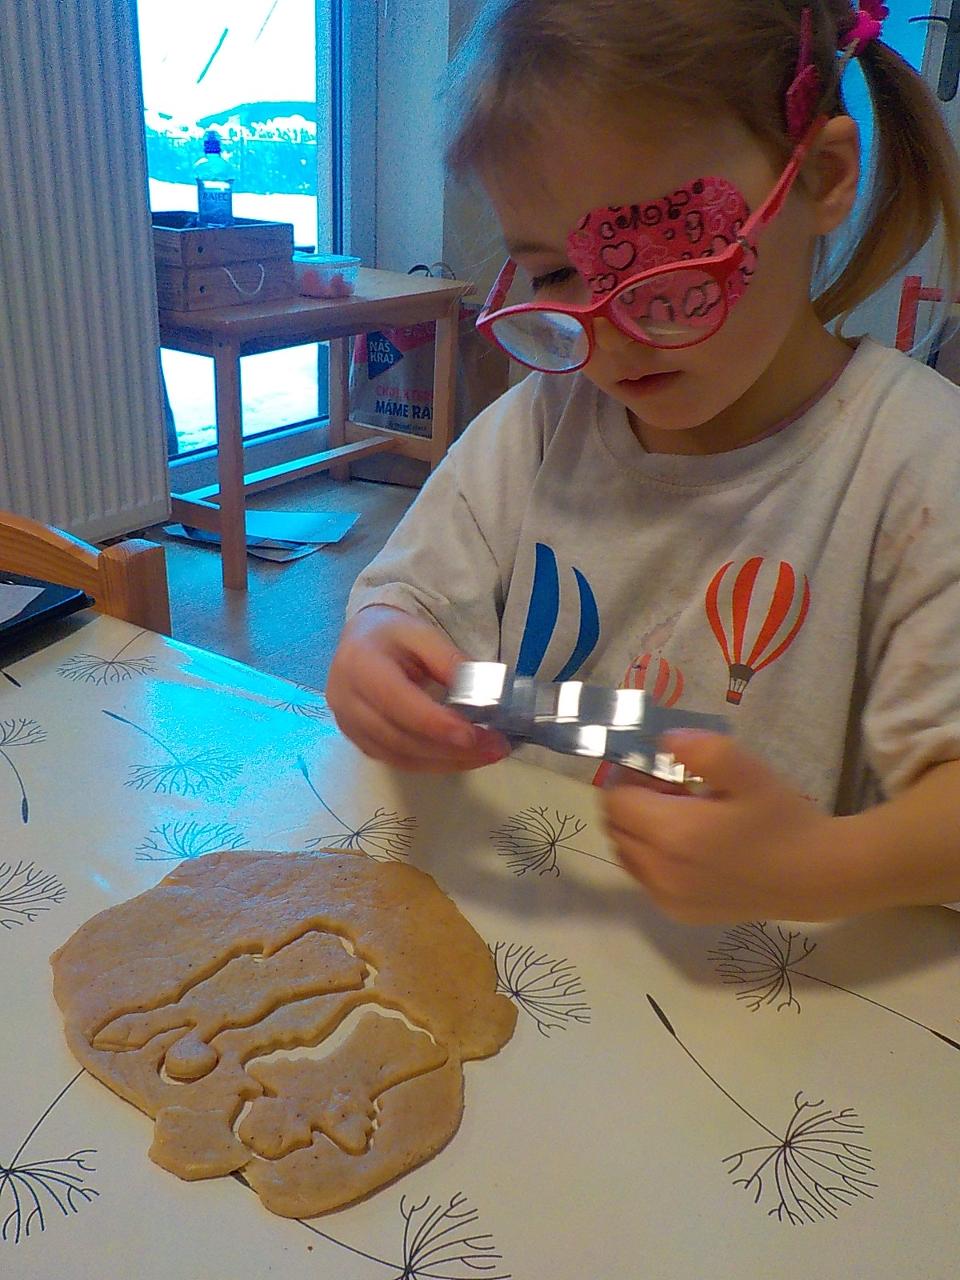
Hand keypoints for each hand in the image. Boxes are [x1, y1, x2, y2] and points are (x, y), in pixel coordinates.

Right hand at [326, 605, 509, 772]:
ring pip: (401, 757)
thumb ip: (450, 661)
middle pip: (401, 737)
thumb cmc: (393, 636)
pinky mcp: (360, 743)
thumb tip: (483, 694)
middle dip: (452, 748)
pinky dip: (434, 763)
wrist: (361, 643)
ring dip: (448, 761)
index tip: (473, 734)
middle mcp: (346, 701)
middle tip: (496, 746)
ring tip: (487, 753)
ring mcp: (350, 727)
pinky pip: (398, 762)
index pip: (398, 702)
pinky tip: (463, 756)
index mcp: (360, 665)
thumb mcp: (423, 634)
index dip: (435, 723)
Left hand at [600, 731, 855, 923]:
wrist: (816, 877)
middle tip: (674, 789)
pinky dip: (653, 857)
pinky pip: (645, 878)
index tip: (661, 769)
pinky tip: (694, 847)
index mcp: (672, 834)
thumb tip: (663, 742)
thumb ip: (700, 749)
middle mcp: (660, 872)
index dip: (630, 777)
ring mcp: (667, 898)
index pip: (614, 800)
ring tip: (685, 818)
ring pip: (626, 854)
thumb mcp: (747, 770)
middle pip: (615, 827)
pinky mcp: (679, 913)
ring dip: (640, 830)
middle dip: (633, 802)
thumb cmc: (782, 819)